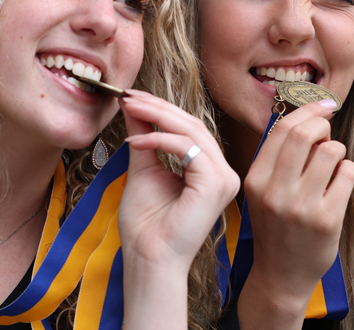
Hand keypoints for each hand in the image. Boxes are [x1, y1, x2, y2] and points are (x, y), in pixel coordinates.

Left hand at [117, 89, 239, 329]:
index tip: (132, 97)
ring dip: (157, 116)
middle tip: (129, 95)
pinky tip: (136, 139)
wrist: (148, 258)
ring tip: (129, 108)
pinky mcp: (216, 184)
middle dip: (158, 107)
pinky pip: (189, 149)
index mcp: (209, 171)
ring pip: (192, 132)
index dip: (161, 109)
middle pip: (192, 125)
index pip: (189, 129)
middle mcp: (223, 173)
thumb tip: (133, 106)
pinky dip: (160, 139)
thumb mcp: (143, 170)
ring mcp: (224, 179)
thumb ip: (144, 137)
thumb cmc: (146, 225)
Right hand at [238, 100, 353, 327]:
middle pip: (304, 134)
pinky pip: (347, 174)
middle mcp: (275, 191)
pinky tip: (339, 183)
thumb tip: (306, 120)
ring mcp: (301, 206)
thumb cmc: (275, 228)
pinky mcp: (327, 220)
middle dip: (323, 122)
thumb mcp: (262, 192)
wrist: (280, 275)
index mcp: (255, 180)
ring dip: (337, 150)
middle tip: (329, 127)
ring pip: (330, 151)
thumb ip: (277, 160)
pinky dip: (348, 171)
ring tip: (332, 164)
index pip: (280, 130)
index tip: (322, 105)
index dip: (306, 111)